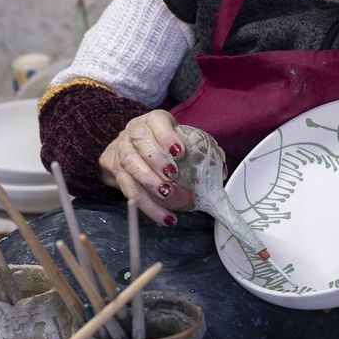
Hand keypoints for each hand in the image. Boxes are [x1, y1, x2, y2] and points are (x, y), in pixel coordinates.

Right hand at [100, 110, 191, 224]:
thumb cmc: (163, 144)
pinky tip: (165, 217)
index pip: (156, 122)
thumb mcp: (181, 139)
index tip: (180, 152)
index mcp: (153, 121)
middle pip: (139, 142)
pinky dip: (148, 207)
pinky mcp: (118, 174)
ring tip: (167, 195)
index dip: (167, 137)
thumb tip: (220, 171)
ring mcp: (122, 153)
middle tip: (172, 175)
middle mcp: (133, 133)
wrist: (132, 148)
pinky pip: (130, 192)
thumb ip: (202, 151)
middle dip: (156, 159)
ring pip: (130, 166)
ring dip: (149, 182)